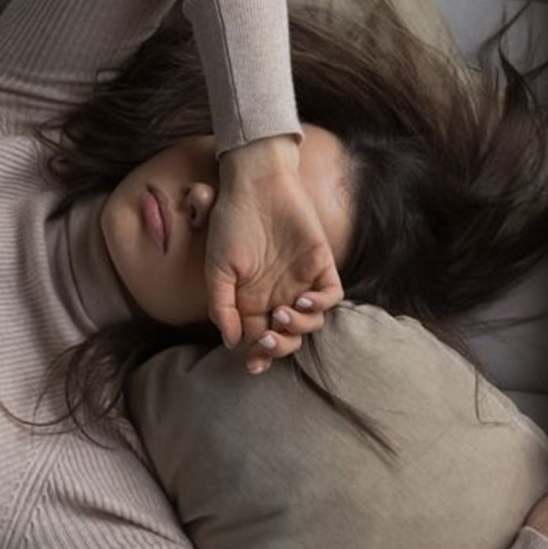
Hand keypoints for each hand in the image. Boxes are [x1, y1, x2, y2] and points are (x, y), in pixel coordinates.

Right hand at [206, 135, 344, 374]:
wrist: (255, 184)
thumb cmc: (232, 223)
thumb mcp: (216, 268)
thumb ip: (221, 306)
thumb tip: (230, 342)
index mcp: (252, 300)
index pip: (260, 339)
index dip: (259, 356)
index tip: (253, 363)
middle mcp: (278, 295)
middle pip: (288, 336)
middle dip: (279, 347)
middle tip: (267, 338)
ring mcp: (301, 281)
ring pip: (311, 322)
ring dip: (298, 327)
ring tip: (281, 314)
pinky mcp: (321, 265)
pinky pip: (331, 296)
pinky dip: (320, 305)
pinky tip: (302, 299)